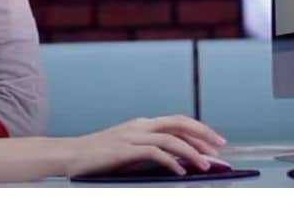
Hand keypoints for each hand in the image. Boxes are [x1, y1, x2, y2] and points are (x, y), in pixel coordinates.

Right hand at [65, 115, 226, 176]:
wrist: (72, 155)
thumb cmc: (100, 157)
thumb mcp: (129, 150)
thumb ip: (151, 150)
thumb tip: (178, 160)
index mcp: (143, 124)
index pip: (177, 121)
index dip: (200, 130)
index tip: (217, 142)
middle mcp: (140, 125)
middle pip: (179, 122)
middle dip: (203, 134)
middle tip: (221, 147)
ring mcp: (132, 136)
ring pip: (171, 138)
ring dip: (192, 152)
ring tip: (206, 166)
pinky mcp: (124, 149)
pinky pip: (154, 152)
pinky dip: (171, 161)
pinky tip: (181, 172)